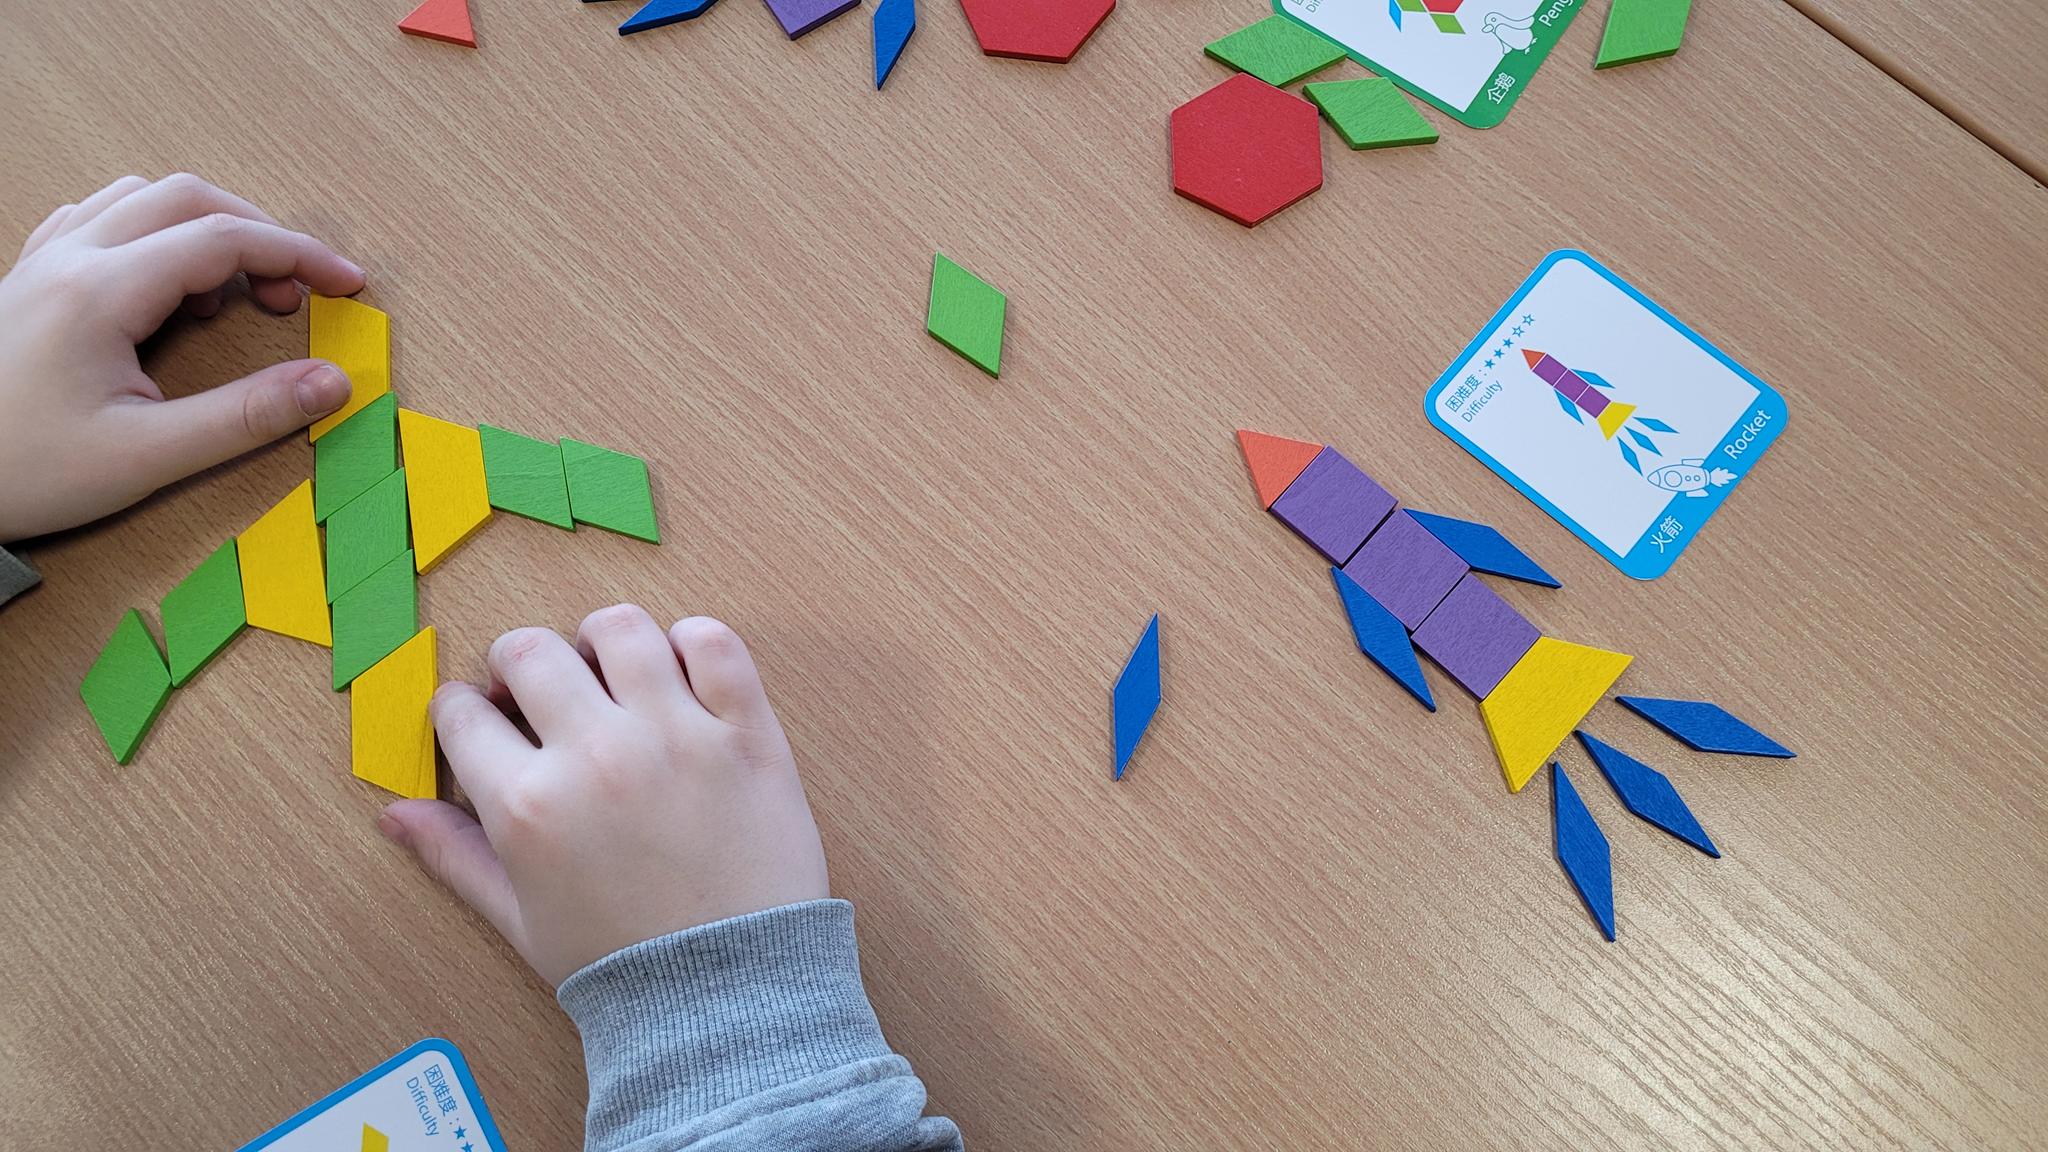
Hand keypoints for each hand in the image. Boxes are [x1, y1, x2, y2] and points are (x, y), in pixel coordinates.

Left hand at [0, 173, 365, 541]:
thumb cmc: (22, 471)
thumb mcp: (147, 456)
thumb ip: (247, 415)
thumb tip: (331, 383)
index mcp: (101, 291)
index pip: (224, 239)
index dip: (300, 255)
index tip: (348, 285)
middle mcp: (70, 257)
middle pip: (187, 198)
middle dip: (259, 236)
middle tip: (297, 297)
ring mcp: (42, 262)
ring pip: (140, 198)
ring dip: (203, 228)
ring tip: (228, 296)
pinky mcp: (27, 280)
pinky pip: (96, 217)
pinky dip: (150, 232)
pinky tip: (163, 284)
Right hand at [379, 607, 831, 985]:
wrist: (731, 993)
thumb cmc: (621, 962)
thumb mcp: (520, 919)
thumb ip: (455, 856)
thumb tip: (393, 813)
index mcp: (528, 805)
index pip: (460, 711)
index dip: (463, 711)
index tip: (485, 722)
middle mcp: (595, 755)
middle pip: (528, 651)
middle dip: (518, 665)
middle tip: (543, 697)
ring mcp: (676, 736)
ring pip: (619, 628)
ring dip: (603, 642)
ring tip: (613, 675)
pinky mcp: (746, 731)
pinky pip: (714, 642)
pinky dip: (693, 641)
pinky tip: (682, 674)